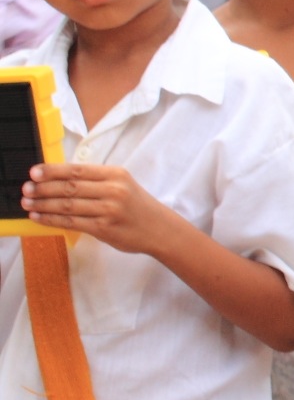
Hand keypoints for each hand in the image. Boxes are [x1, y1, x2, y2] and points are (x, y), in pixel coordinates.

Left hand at [22, 163, 178, 253]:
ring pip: (67, 205)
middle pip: (70, 187)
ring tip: (27, 203)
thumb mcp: (122, 185)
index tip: (34, 172)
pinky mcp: (104, 228)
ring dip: (43, 204)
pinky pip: (71, 222)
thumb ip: (96, 181)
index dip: (52, 171)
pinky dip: (51, 219)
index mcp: (115, 175)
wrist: (160, 229)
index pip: (77, 170)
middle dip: (43, 188)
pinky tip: (39, 217)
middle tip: (26, 189)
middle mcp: (113, 190)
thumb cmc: (137, 206)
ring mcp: (109, 210)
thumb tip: (58, 179)